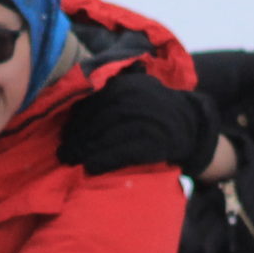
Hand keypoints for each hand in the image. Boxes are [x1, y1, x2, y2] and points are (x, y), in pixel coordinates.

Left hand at [58, 67, 220, 176]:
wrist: (190, 125)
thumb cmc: (153, 111)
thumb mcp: (133, 90)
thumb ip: (108, 93)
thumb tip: (70, 110)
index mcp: (127, 85)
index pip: (93, 102)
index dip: (75, 121)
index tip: (65, 134)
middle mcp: (136, 99)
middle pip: (97, 120)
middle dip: (77, 138)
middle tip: (62, 153)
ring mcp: (146, 120)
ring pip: (107, 136)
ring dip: (85, 150)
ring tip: (70, 160)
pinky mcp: (154, 142)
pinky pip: (122, 152)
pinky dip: (104, 160)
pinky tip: (90, 167)